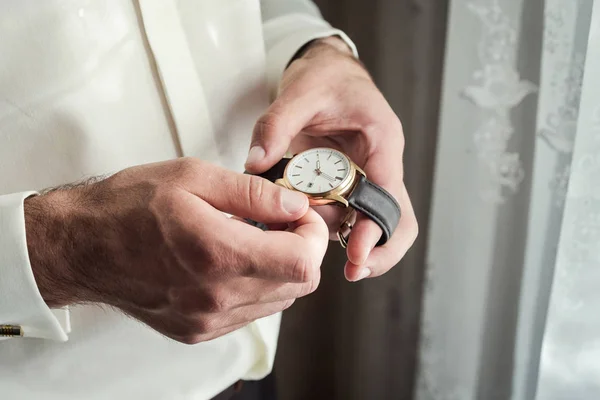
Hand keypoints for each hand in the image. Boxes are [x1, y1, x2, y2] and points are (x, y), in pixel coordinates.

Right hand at [24, 158, 327, 343]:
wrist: (82, 246)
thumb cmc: (128, 207)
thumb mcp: (193, 178)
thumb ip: (253, 193)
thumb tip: (294, 204)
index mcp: (217, 253)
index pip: (302, 262)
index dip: (313, 235)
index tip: (300, 215)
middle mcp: (215, 296)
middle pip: (298, 285)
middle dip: (301, 250)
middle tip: (279, 223)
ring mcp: (207, 319)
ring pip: (279, 301)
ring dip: (280, 269)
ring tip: (252, 239)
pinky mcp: (198, 331)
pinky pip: (251, 313)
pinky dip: (256, 286)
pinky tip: (233, 262)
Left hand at [245, 37, 417, 281]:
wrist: (328, 70)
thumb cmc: (326, 77)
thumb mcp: (301, 91)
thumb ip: (277, 124)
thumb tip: (256, 162)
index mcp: (381, 142)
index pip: (389, 197)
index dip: (376, 230)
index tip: (355, 256)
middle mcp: (380, 165)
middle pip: (393, 219)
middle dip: (375, 249)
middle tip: (352, 272)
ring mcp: (365, 176)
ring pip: (363, 221)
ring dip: (339, 236)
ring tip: (303, 242)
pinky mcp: (347, 183)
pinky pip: (343, 212)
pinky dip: (325, 225)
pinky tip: (300, 231)